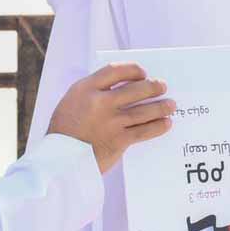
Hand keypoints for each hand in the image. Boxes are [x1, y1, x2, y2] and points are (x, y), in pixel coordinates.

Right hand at [47, 63, 174, 173]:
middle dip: (153, 86)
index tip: (142, 73)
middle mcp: (100, 102)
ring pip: (145, 110)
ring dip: (162, 106)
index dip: (133, 69)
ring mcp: (111, 122)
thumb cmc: (64, 131)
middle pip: (136, 88)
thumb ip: (93, 93)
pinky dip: (158, 126)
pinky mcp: (118, 141)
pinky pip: (144, 131)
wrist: (58, 161)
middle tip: (162, 86)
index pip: (116, 70)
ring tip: (171, 105)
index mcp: (85, 89)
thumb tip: (122, 89)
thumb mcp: (72, 102)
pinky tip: (166, 123)